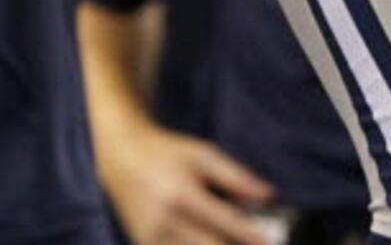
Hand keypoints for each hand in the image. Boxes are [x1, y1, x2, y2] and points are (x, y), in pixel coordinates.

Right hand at [98, 121, 279, 244]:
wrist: (121, 159)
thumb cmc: (167, 154)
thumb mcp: (202, 154)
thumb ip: (235, 176)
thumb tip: (268, 195)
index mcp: (182, 194)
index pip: (224, 222)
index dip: (250, 235)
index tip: (270, 241)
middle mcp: (166, 221)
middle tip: (259, 244)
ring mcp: (153, 239)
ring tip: (233, 241)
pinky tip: (208, 240)